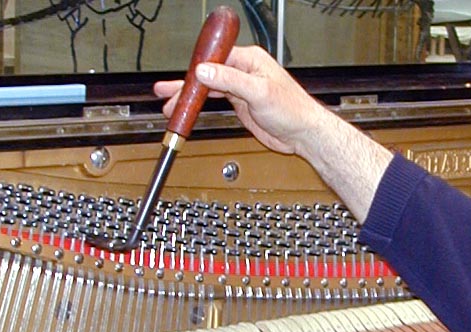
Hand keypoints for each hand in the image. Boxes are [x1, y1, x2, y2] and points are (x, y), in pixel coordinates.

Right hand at [153, 46, 391, 221]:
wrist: (303, 133)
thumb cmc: (292, 109)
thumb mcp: (258, 91)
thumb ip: (230, 80)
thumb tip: (205, 71)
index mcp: (249, 60)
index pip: (215, 59)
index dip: (196, 70)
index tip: (182, 79)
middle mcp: (243, 71)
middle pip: (207, 74)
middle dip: (186, 85)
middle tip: (166, 94)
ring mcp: (240, 87)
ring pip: (208, 88)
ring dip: (189, 96)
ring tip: (169, 103)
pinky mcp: (240, 104)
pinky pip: (214, 100)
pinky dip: (200, 104)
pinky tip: (189, 107)